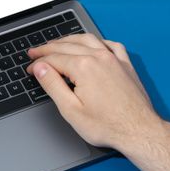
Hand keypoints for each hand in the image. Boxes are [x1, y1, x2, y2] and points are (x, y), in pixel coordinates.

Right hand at [26, 34, 163, 151]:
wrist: (139, 131)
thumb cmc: (108, 125)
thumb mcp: (71, 109)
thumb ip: (53, 85)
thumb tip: (40, 68)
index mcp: (83, 67)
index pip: (53, 58)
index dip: (38, 63)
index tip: (30, 68)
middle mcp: (99, 57)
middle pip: (67, 46)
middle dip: (48, 48)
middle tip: (35, 52)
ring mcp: (114, 59)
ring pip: (87, 39)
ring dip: (69, 40)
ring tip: (57, 43)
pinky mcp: (125, 65)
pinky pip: (110, 44)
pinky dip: (97, 41)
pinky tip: (93, 44)